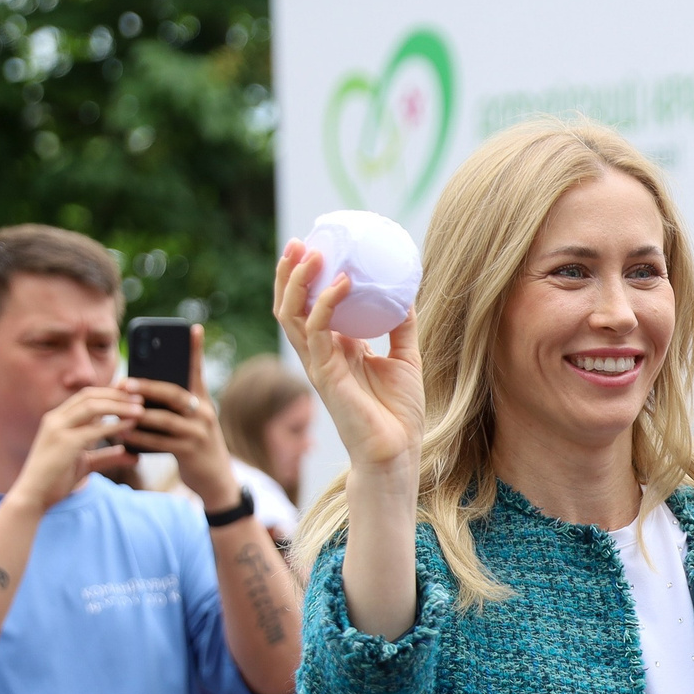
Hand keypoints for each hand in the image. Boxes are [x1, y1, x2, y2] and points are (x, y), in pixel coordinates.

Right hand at [12, 385, 146, 513]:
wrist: (34, 496)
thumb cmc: (57, 479)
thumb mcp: (87, 463)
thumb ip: (108, 456)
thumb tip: (133, 456)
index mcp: (58, 419)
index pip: (86, 396)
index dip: (110, 392)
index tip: (131, 394)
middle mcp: (55, 419)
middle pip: (90, 396)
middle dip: (117, 394)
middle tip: (141, 398)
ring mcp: (58, 429)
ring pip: (92, 407)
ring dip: (118, 406)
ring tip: (141, 409)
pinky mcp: (64, 443)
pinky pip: (93, 429)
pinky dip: (114, 425)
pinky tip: (130, 426)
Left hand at [123, 324, 239, 513]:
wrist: (217, 482)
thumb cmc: (197, 448)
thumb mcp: (192, 423)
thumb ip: (174, 407)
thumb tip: (138, 392)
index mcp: (203, 402)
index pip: (198, 371)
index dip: (195, 350)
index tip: (192, 328)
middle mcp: (204, 413)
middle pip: (173, 393)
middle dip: (147, 386)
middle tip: (122, 383)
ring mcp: (198, 433)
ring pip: (163, 419)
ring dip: (136, 414)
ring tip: (115, 408)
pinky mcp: (190, 451)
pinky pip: (159, 442)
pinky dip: (138, 437)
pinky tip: (122, 433)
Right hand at [274, 240, 420, 481]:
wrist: (397, 451)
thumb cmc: (399, 413)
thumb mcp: (405, 359)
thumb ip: (401, 327)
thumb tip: (405, 292)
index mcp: (337, 349)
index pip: (310, 307)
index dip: (307, 279)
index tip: (316, 247)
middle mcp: (321, 353)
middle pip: (291, 306)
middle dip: (289, 273)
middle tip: (300, 242)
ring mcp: (319, 363)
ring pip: (292, 315)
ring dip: (297, 281)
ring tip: (310, 253)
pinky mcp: (324, 374)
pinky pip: (318, 332)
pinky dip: (327, 304)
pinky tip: (342, 283)